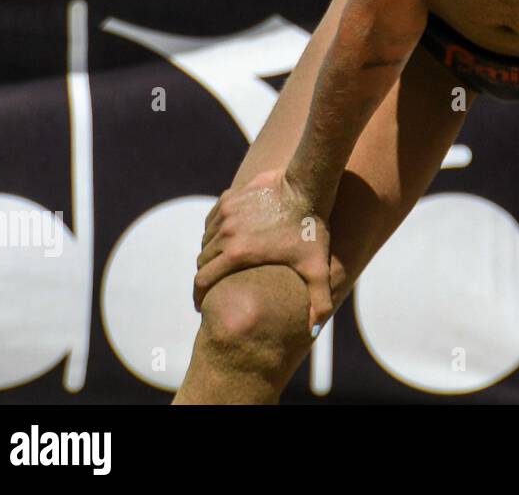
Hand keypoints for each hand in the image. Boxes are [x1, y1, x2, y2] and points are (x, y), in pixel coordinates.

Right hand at [194, 168, 333, 334]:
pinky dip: (216, 231)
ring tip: (221, 264)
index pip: (202, 281)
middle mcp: (224, 234)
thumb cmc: (313, 229)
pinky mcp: (229, 198)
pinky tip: (227, 238)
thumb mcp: (317, 268)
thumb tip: (313, 332)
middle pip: (202, 261)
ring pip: (207, 240)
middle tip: (213, 286)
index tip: (201, 306)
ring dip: (211, 253)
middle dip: (205, 276)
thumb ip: (318, 301)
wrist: (309, 186)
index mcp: (236, 254)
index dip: (199, 297)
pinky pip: (213, 219)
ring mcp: (225, 213)